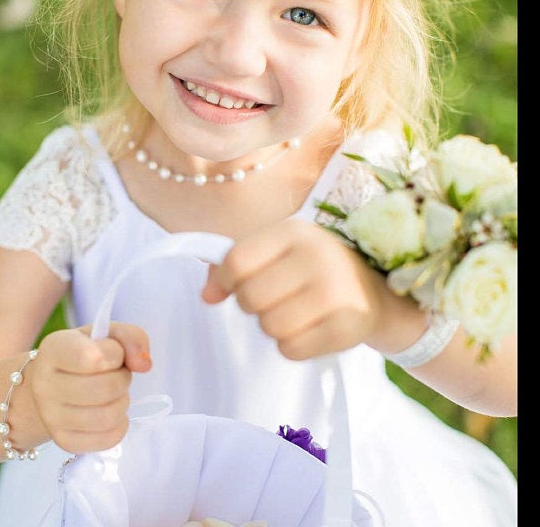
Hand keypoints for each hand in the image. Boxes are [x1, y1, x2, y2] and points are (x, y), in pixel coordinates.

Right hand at [29, 323, 150, 453]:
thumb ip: (131, 338)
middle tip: (118, 374)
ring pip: (108, 416)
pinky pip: (108, 439)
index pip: (94, 358)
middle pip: (106, 389)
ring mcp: (51, 417)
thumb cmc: (83, 353)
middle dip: (123, 379)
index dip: (117, 354)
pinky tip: (110, 411)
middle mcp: (45, 384)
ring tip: (115, 393)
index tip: (114, 353)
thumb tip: (144, 364)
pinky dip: (120, 425)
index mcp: (54, 349)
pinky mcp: (64, 441)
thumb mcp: (106, 334)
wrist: (51, 385)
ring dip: (123, 402)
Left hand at [202, 218, 391, 359]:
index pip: (236, 261)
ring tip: (292, 314)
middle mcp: (317, 256)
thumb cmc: (311, 270)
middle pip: (250, 297)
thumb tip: (207, 295)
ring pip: (269, 326)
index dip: (225, 281)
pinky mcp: (347, 326)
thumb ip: (234, 266)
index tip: (232, 288)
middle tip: (273, 301)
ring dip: (273, 327)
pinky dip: (292, 346)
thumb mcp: (276, 253)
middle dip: (253, 306)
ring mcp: (336, 291)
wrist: (373, 292)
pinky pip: (291, 349)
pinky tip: (308, 330)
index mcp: (294, 232)